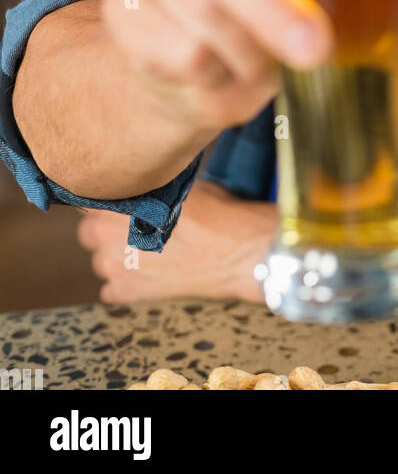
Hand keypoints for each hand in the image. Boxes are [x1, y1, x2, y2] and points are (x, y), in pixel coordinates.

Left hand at [77, 180, 273, 303]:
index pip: (88, 200)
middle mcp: (105, 240)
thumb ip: (147, 186)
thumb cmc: (212, 214)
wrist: (234, 252)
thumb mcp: (177, 185)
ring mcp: (115, 271)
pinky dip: (125, 282)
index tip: (119, 199)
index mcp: (115, 208)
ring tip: (146, 250)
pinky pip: (110, 288)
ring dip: (116, 256)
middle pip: (88, 232)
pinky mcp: (127, 294)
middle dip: (105, 228)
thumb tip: (140, 179)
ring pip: (100, 261)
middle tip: (134, 224)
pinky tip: (148, 272)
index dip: (105, 198)